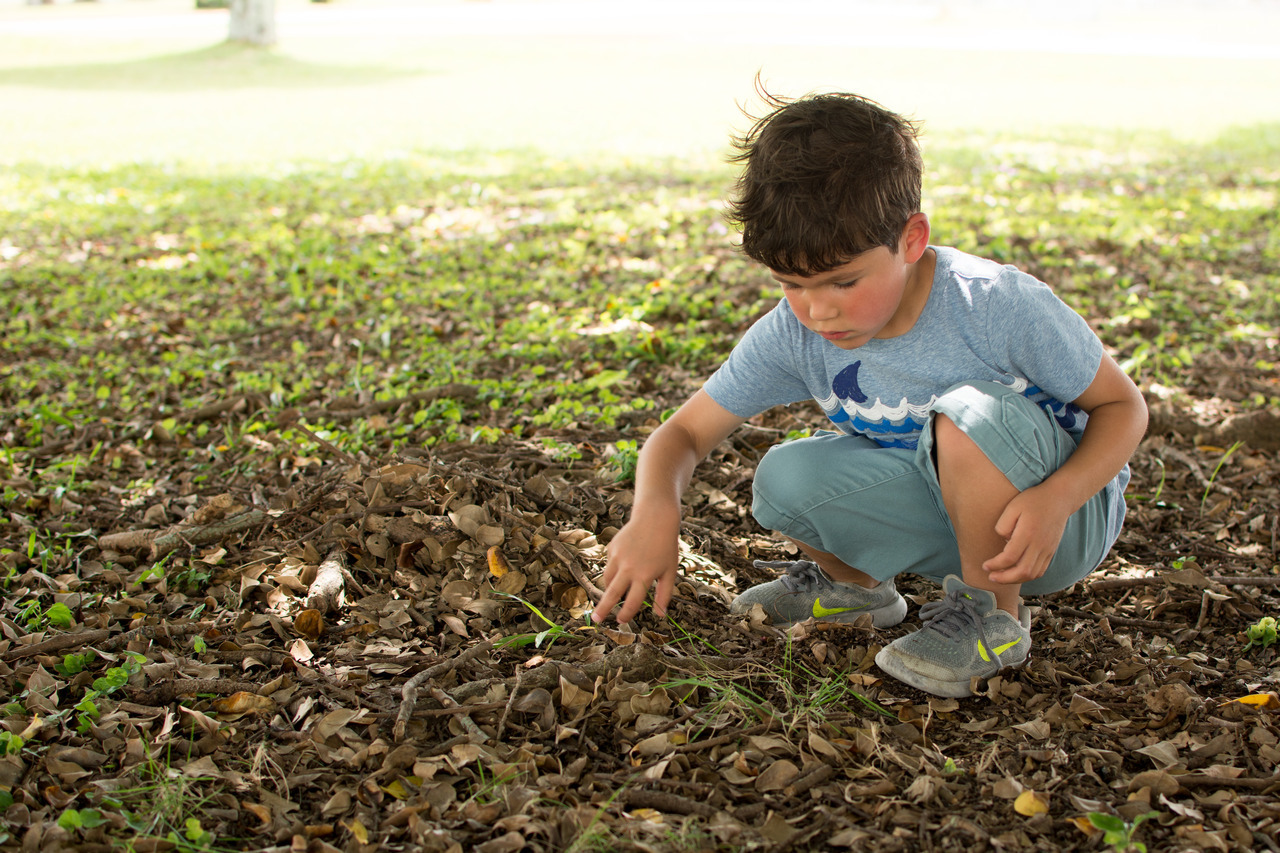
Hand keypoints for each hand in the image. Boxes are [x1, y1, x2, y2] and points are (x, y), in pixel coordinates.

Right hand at [592, 509, 680, 624]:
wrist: (655, 519)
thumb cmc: (666, 547)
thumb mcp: (669, 572)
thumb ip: (664, 595)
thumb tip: (660, 615)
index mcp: (644, 576)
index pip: (632, 602)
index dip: (626, 615)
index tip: (621, 621)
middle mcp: (628, 568)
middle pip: (612, 594)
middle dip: (603, 609)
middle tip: (596, 620)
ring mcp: (617, 557)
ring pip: (607, 580)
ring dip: (608, 590)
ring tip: (611, 596)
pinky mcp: (611, 548)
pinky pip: (609, 565)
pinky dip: (613, 571)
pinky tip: (624, 566)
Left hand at [982, 485, 1071, 584]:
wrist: (1060, 498)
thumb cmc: (1033, 500)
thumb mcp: (1013, 507)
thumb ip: (1003, 525)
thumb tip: (1004, 542)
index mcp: (1028, 533)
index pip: (1009, 557)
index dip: (995, 565)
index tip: (985, 566)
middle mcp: (1040, 545)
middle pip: (1022, 571)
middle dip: (1004, 578)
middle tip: (991, 577)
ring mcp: (1048, 549)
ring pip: (1032, 574)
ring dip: (1015, 580)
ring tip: (1001, 577)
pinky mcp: (1051, 551)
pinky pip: (1040, 570)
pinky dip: (1027, 576)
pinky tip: (1016, 573)